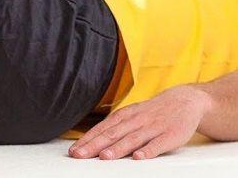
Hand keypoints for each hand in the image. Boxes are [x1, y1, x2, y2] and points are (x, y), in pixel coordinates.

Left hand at [69, 85, 211, 159]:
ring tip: (104, 157)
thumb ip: (115, 127)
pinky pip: (158, 144)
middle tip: (80, 155)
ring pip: (132, 139)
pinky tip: (138, 158)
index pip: (102, 129)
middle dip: (94, 145)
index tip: (74, 150)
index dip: (87, 140)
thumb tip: (93, 140)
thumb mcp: (132, 114)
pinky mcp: (170, 135)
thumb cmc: (152, 112)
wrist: (184, 101)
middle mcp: (136, 121)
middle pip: (112, 134)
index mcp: (125, 116)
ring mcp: (153, 127)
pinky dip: (147, 151)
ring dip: (118, 148)